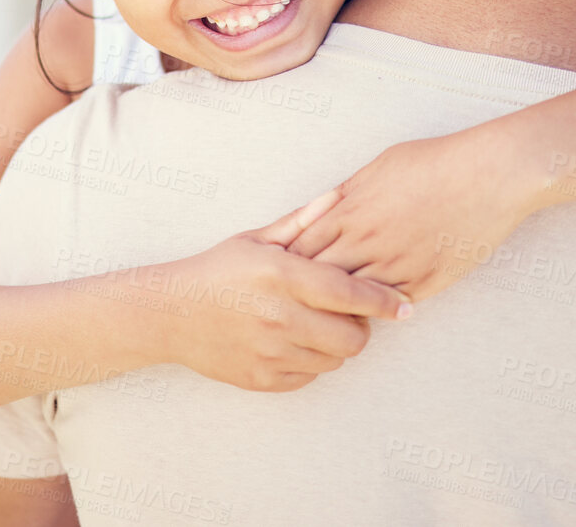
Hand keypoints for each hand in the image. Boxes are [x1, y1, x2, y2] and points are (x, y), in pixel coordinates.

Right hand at [151, 202, 408, 392]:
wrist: (170, 313)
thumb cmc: (218, 270)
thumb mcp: (256, 239)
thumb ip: (301, 222)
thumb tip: (338, 196)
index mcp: (282, 275)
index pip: (351, 294)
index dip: (385, 301)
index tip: (405, 306)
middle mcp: (279, 316)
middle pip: (352, 337)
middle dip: (359, 327)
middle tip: (348, 314)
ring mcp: (270, 352)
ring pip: (334, 360)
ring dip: (335, 346)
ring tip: (316, 325)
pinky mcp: (262, 378)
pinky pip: (309, 377)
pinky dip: (309, 363)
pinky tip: (292, 342)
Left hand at [285, 129, 547, 301]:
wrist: (488, 175)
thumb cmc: (434, 163)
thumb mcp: (379, 167)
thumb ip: (346, 193)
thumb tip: (321, 208)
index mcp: (350, 211)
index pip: (301, 248)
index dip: (288, 263)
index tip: (279, 274)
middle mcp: (367, 242)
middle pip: (318, 279)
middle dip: (302, 292)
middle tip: (290, 303)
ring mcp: (396, 266)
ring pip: (351, 301)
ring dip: (336, 309)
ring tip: (322, 318)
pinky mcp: (425, 282)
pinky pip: (388, 307)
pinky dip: (374, 313)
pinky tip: (366, 317)